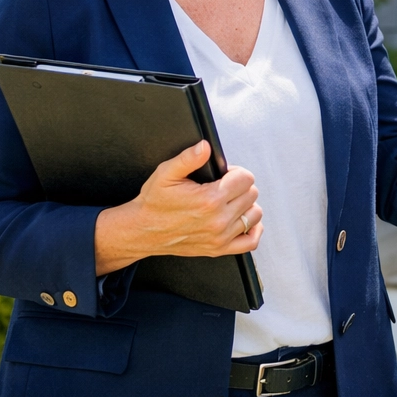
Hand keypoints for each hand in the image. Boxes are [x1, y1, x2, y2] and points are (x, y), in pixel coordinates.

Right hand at [93, 140, 262, 275]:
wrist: (142, 231)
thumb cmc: (154, 202)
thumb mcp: (166, 173)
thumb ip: (188, 158)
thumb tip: (205, 147)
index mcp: (209, 199)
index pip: (246, 178)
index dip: (236, 172)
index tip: (224, 175)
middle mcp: (218, 220)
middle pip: (251, 194)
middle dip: (240, 187)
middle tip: (223, 187)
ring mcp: (220, 237)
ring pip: (254, 215)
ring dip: (246, 205)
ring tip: (230, 202)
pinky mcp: (218, 249)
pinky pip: (251, 241)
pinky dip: (253, 230)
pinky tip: (242, 220)